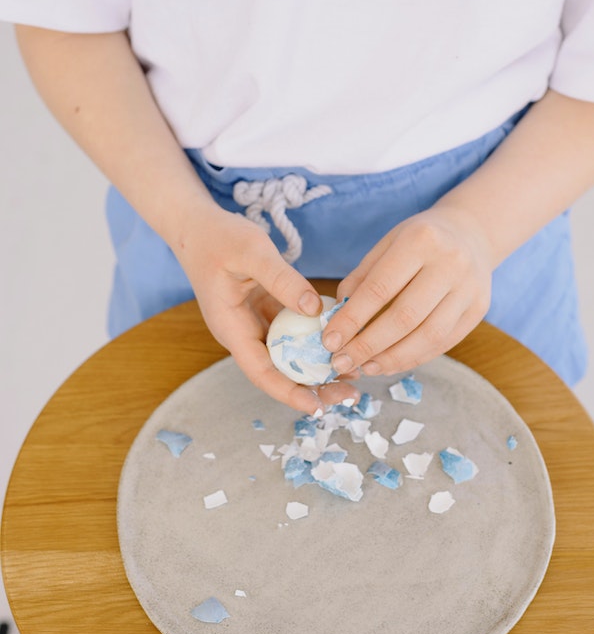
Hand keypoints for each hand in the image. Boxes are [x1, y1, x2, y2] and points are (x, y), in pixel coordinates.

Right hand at [176, 206, 358, 412]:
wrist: (197, 226)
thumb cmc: (218, 237)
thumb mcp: (252, 252)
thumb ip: (283, 280)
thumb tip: (316, 310)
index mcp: (232, 328)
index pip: (262, 372)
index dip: (290, 393)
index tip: (319, 407)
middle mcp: (243, 333)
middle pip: (280, 372)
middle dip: (314, 386)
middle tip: (352, 394)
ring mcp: (255, 324)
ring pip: (289, 355)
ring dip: (319, 366)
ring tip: (356, 374)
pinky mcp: (266, 311)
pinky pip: (293, 333)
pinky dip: (316, 340)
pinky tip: (343, 341)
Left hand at [322, 204, 492, 375]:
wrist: (470, 231)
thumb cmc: (419, 239)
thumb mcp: (387, 244)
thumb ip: (362, 278)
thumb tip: (337, 319)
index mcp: (421, 240)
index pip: (380, 288)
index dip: (352, 319)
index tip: (329, 341)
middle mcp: (450, 263)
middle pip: (404, 317)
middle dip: (368, 345)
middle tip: (342, 362)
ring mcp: (469, 288)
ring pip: (428, 336)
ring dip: (391, 358)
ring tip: (365, 367)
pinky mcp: (479, 309)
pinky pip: (443, 342)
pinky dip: (414, 358)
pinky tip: (390, 363)